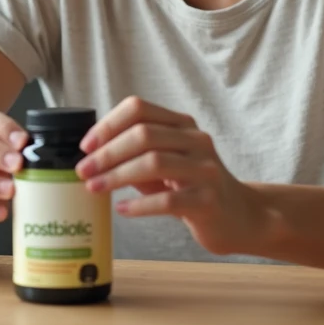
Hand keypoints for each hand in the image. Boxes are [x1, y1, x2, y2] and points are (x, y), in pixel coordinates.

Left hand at [75, 97, 265, 255]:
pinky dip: (139, 204)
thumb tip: (91, 155)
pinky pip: (168, 200)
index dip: (108, 125)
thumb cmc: (192, 187)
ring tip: (94, 188)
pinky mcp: (209, 200)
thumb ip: (135, 154)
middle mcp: (196, 140)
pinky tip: (121, 209)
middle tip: (83, 171)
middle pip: (144, 134)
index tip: (86, 146)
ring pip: (154, 163)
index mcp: (182, 125)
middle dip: (107, 152)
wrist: (240, 216)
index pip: (139, 108)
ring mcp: (205, 169)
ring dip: (117, 176)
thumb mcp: (165, 163)